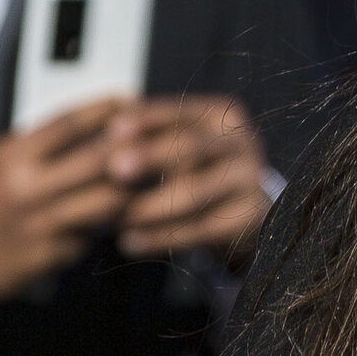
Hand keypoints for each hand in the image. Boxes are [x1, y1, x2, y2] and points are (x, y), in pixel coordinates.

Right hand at [0, 103, 132, 307]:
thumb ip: (33, 146)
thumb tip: (83, 126)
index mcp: (10, 156)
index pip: (70, 123)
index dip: (106, 110)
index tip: (130, 101)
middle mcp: (26, 187)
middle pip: (99, 159)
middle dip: (132, 150)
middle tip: (153, 144)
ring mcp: (40, 223)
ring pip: (107, 201)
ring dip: (129, 192)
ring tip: (140, 185)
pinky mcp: (49, 256)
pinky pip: (92, 236)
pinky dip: (104, 227)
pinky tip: (111, 222)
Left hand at [107, 94, 272, 259]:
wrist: (244, 212)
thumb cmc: (198, 170)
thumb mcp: (180, 147)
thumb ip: (149, 137)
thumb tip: (107, 136)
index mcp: (222, 116)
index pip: (181, 112)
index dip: (147, 120)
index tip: (113, 130)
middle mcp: (242, 144)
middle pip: (193, 146)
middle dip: (151, 156)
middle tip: (115, 169)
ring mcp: (249, 182)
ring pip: (196, 191)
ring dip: (150, 205)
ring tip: (116, 217)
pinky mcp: (248, 219)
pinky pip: (199, 228)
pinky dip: (160, 237)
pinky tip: (130, 242)